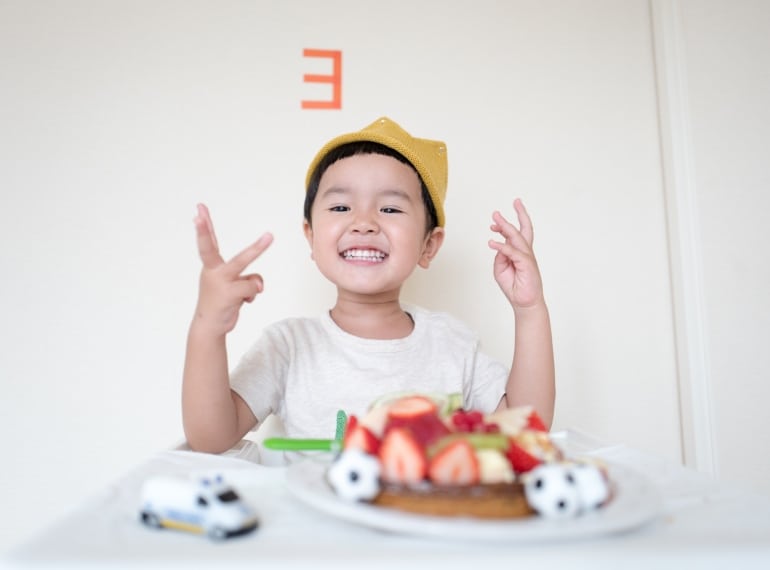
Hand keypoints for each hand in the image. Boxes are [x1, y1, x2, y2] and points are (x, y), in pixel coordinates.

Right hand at [193, 203, 272, 335]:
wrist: (210, 327)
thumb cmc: (221, 302)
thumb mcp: (232, 286)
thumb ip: (246, 279)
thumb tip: (258, 285)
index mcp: (211, 267)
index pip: (208, 243)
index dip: (204, 226)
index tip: (199, 208)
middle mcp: (212, 272)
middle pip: (209, 248)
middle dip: (204, 230)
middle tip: (197, 214)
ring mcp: (219, 282)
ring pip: (243, 262)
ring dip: (258, 249)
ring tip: (269, 235)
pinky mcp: (229, 294)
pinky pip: (253, 286)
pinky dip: (252, 294)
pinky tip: (244, 301)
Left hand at [488, 199, 543, 309]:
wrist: (524, 302)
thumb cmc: (514, 286)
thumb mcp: (501, 269)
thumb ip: (500, 256)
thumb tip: (499, 246)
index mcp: (519, 252)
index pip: (516, 234)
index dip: (505, 226)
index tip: (494, 222)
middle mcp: (525, 252)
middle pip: (524, 229)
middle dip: (519, 214)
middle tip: (512, 203)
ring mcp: (527, 257)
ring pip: (517, 237)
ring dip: (506, 227)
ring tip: (495, 219)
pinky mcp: (527, 264)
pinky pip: (513, 252)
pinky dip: (502, 246)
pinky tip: (492, 242)